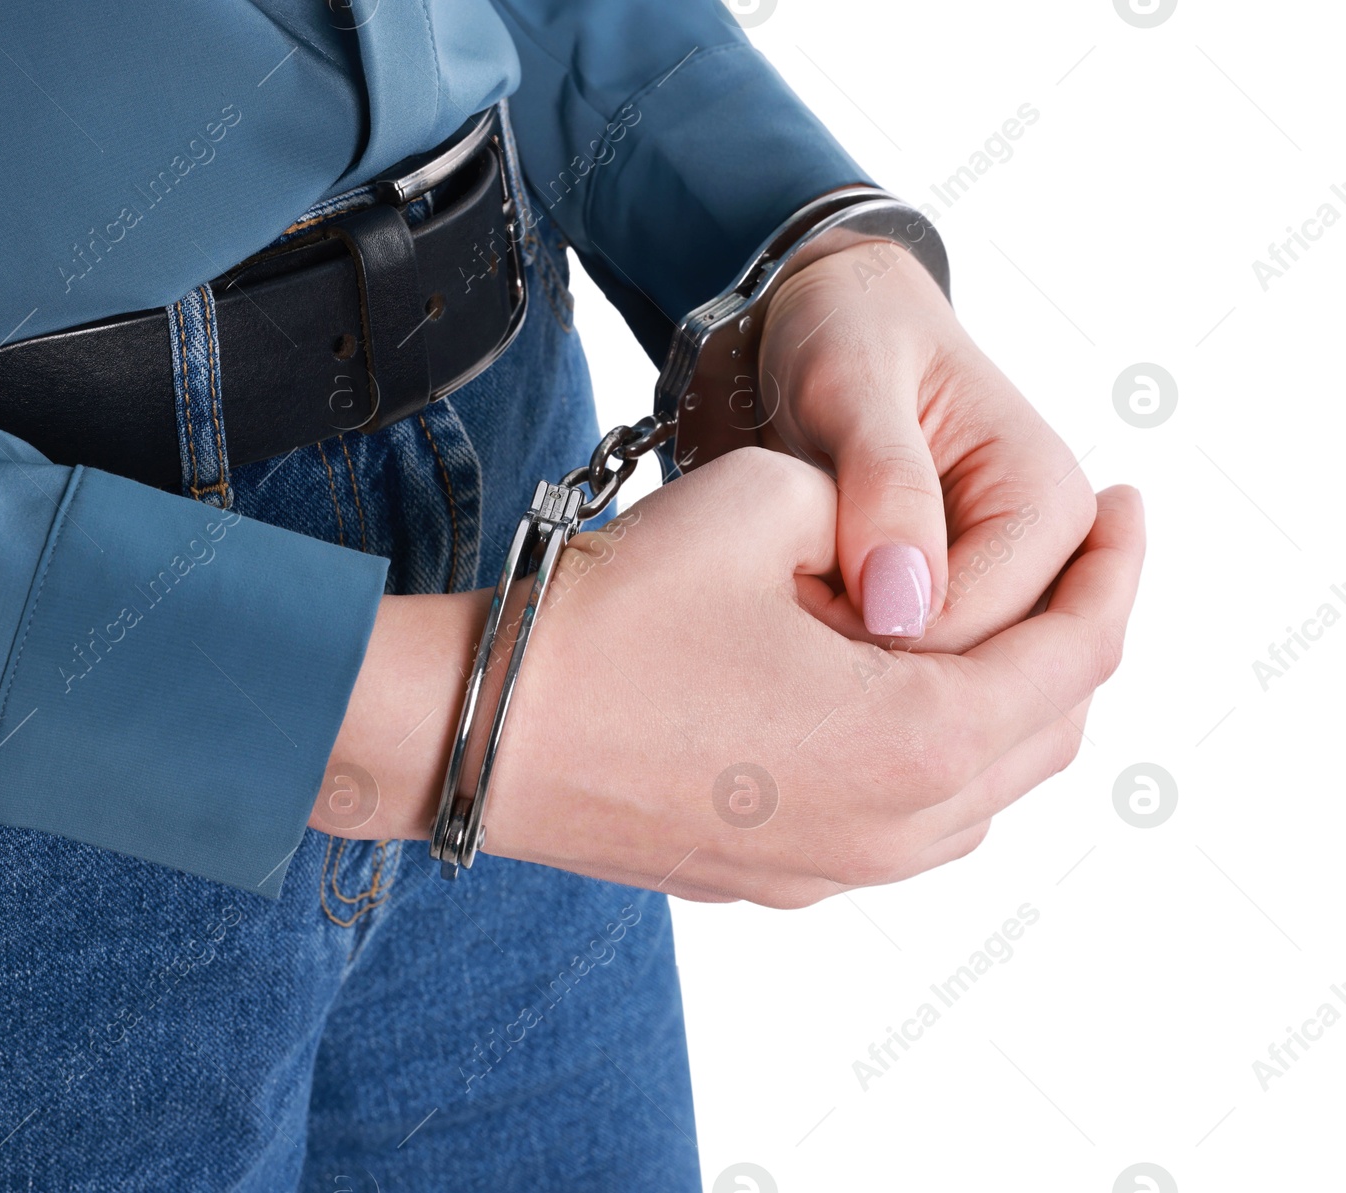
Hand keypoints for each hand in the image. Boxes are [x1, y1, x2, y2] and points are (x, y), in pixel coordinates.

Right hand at [321, 448, 1144, 907]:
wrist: (479, 725)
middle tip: (1080, 561)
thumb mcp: (771, 500)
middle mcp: (895, 829)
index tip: (1129, 510)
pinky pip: (900, 823)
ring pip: (978, 793)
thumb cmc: (614, 615)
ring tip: (984, 624)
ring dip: (1004, 705)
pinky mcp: (775, 880)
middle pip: (1044, 733)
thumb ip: (875, 512)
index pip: (1075, 653)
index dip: (1116, 569)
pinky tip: (892, 695)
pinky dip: (930, 756)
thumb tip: (897, 549)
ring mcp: (833, 870)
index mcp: (919, 739)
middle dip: (1074, 636)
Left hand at [757, 241, 1096, 650]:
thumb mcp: (852, 384)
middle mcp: (1049, 557)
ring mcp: (1008, 588)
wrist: (830, 321)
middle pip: (961, 674)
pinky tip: (806, 599)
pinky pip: (914, 673)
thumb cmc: (849, 333)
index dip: (867, 624)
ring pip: (937, 686)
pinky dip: (852, 652)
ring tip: (794, 579)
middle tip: (782, 580)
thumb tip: (905, 604)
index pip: (970, 629)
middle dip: (860, 644)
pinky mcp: (962, 604)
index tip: (789, 577)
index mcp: (1049, 501)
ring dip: (852, 654)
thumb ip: (883, 484)